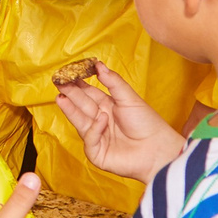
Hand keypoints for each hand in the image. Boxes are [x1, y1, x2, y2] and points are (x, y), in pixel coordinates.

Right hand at [54, 61, 185, 183]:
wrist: (158, 149)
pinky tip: (101, 119)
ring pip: (80, 121)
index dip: (78, 84)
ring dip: (70, 109)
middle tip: (59, 82)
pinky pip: (90, 139)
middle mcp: (100, 121)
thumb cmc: (147, 123)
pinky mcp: (97, 153)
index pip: (88, 93)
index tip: (68, 73)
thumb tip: (98, 64)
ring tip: (60, 97)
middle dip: (70, 94)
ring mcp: (97, 137)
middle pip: (82, 105)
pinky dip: (94, 129)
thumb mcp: (129, 98)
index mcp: (107, 106)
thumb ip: (113, 82)